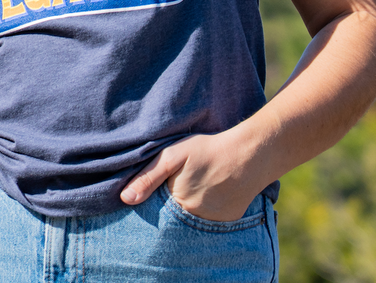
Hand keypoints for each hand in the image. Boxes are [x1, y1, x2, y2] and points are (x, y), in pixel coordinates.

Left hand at [119, 132, 263, 221]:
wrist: (250, 154)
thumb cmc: (207, 151)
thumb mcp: (172, 156)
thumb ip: (148, 178)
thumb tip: (125, 199)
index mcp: (178, 205)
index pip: (157, 212)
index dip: (152, 202)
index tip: (155, 191)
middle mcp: (196, 220)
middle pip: (174, 218)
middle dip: (170, 206)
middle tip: (180, 184)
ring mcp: (214, 224)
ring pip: (192, 220)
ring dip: (188, 209)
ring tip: (196, 186)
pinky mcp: (229, 221)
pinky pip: (211, 221)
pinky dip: (207, 210)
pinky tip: (210, 192)